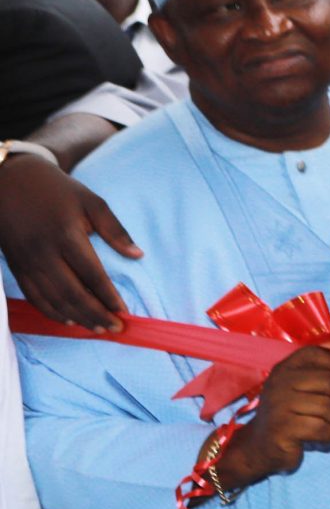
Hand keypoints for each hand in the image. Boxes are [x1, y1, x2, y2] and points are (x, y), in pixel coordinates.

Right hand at [0, 157, 141, 330]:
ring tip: (97, 328)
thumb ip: (115, 230)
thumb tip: (138, 255)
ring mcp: (27, 261)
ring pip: (52, 299)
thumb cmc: (55, 190)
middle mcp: (44, 252)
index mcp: (66, 235)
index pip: (92, 275)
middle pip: (72, 293)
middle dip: (95, 314)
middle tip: (114, 328)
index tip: (124, 312)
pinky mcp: (16, 265)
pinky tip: (68, 319)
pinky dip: (50, 311)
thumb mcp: (90, 201)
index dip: (108, 297)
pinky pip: (33, 295)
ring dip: (76, 317)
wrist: (8, 180)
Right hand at [221, 345, 329, 490]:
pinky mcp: (283, 429)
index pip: (313, 353)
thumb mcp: (299, 389)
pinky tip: (323, 439)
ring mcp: (278, 406)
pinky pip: (322, 429)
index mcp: (283, 370)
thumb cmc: (289, 416)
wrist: (261, 447)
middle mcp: (278, 383)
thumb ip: (316, 368)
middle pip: (329, 382)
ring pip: (329, 408)